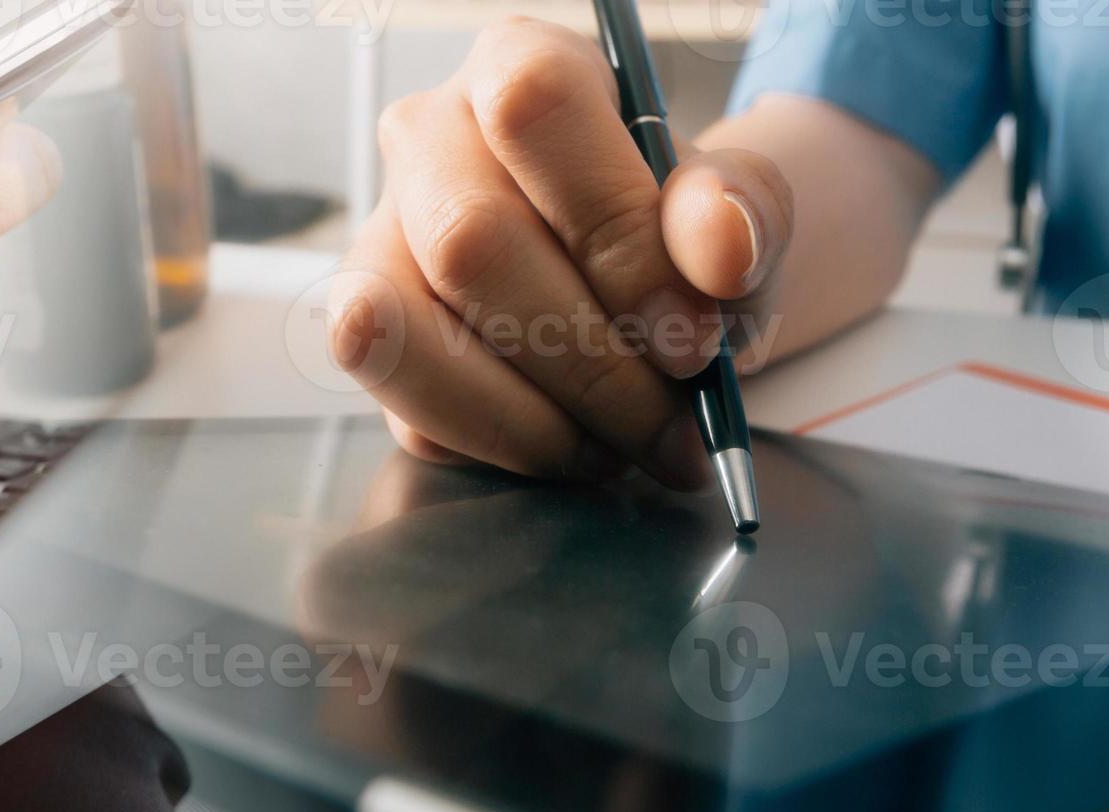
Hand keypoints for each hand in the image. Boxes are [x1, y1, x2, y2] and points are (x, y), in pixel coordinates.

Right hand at [331, 17, 792, 486]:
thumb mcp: (739, 213)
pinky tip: (571, 442)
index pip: (533, 111)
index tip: (693, 333)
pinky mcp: (365, 336)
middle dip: (587, 360)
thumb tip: (720, 248)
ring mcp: (379, 237)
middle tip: (672, 420)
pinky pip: (403, 409)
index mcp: (517, 66)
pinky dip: (499, 447)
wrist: (644, 296)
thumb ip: (744, 211)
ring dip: (529, 419)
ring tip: (621, 445)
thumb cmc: (678, 239)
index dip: (614, 231)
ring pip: (398, 328)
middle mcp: (427, 139)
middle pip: (468, 239)